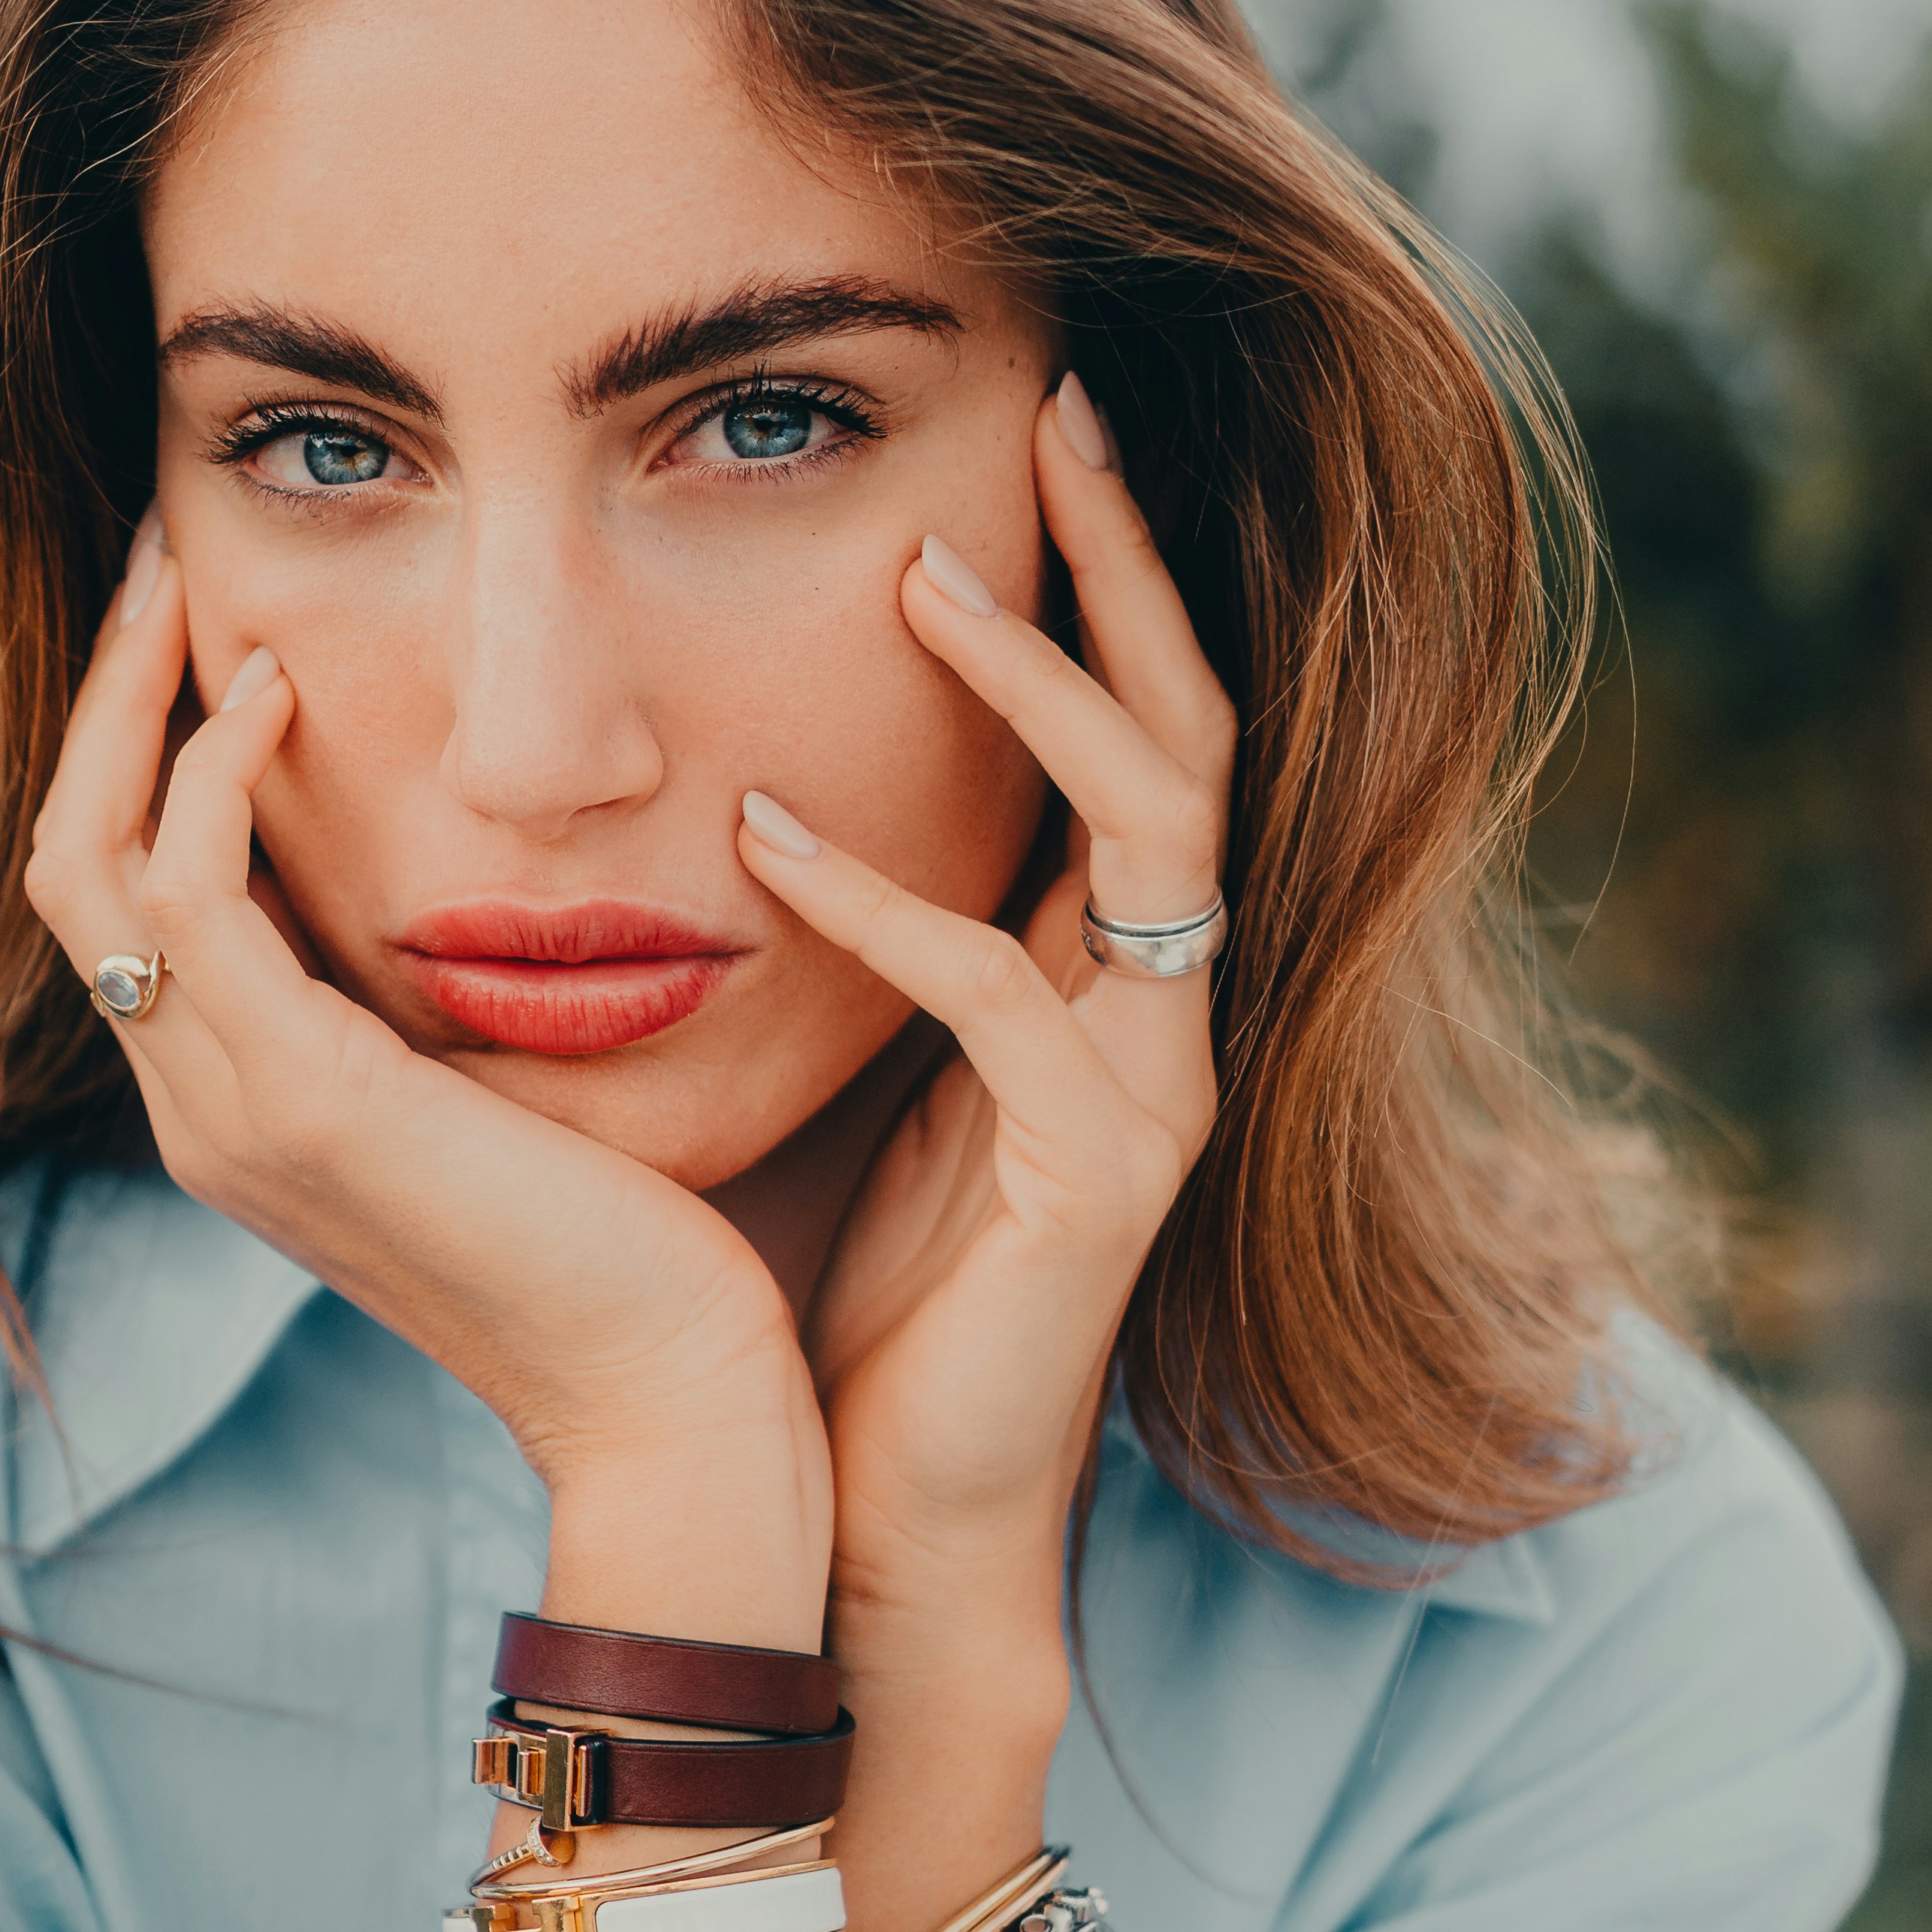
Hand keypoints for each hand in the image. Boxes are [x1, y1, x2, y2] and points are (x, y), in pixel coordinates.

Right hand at [24, 529, 829, 1632]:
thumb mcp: (498, 1094)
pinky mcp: (304, 1104)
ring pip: (91, 862)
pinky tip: (275, 689)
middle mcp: (202, 1112)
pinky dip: (213, 775)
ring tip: (190, 580)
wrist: (674, 1404)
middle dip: (99, 698)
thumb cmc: (636, 1248)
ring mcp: (232, 1115)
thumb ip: (436, 1002)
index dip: (132, 749)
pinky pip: (193, 897)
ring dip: (129, 702)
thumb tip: (447, 879)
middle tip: (159, 555)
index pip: (119, 897)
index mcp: (240, 1110)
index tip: (197, 618)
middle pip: (64, 860)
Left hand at [736, 384, 1235, 1726]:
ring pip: (1147, 825)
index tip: (1045, 425)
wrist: (886, 1515)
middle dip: (1131, 566)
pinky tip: (766, 837)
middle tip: (1060, 416)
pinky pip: (1000, 994)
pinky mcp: (1098, 1176)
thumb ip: (856, 925)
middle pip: (1192, 729)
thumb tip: (739, 758)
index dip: (1111, 577)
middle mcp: (1162, 1011)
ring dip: (1034, 690)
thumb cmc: (852, 1297)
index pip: (1144, 725)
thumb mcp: (859, 1062)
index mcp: (1107, 976)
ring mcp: (1150, 1088)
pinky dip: (884, 903)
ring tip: (924, 574)